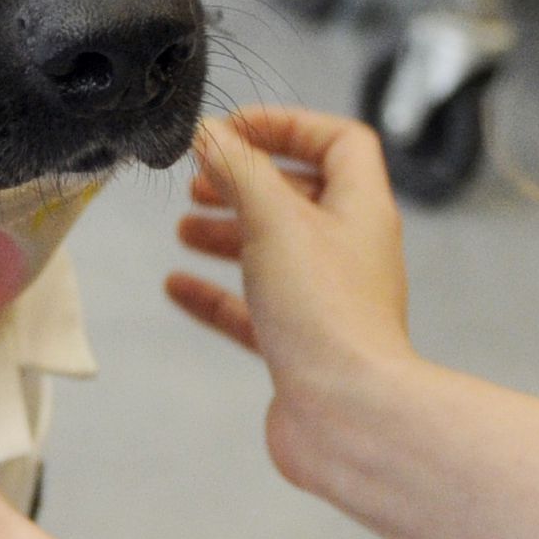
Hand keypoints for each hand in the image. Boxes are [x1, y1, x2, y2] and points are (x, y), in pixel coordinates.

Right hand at [165, 107, 420, 486]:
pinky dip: (216, 292)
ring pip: (274, 251)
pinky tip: (177, 287)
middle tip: (200, 180)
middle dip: (246, 182)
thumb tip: (210, 132)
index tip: (233, 130)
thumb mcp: (274, 219)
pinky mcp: (301, 345)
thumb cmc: (326, 314)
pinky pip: (254, 308)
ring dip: (229, 233)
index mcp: (360, 209)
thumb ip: (238, 170)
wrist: (347, 413)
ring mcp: (326, 299)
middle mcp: (349, 250)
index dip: (288, 125)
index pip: (339, 141)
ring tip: (185, 228)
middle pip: (300, 196)